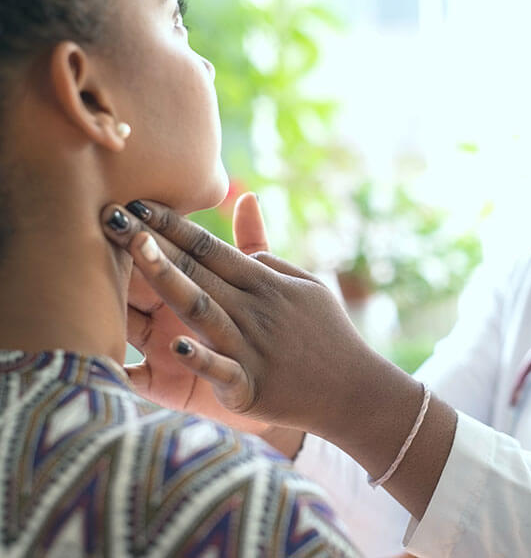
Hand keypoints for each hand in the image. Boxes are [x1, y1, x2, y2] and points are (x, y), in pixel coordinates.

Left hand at [104, 199, 409, 438]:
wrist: (355, 390)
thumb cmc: (327, 334)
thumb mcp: (304, 285)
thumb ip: (267, 251)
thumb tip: (246, 207)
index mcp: (265, 283)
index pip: (211, 247)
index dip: (173, 225)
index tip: (137, 203)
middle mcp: (256, 309)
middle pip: (198, 270)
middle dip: (154, 242)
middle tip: (112, 215)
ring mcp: (253, 348)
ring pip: (203, 309)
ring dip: (168, 280)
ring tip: (137, 252)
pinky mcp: (253, 387)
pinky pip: (223, 371)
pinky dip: (203, 359)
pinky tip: (178, 345)